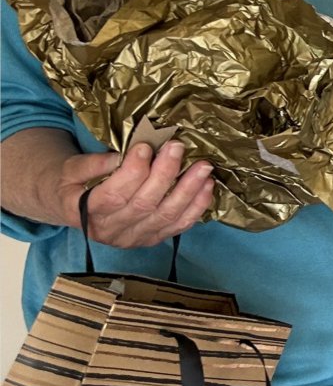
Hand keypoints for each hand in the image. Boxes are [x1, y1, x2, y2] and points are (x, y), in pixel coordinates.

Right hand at [66, 140, 213, 248]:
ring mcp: (134, 238)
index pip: (113, 195)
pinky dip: (196, 207)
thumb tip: (122, 155)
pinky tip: (207, 187)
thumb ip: (94, 164)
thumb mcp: (71, 169)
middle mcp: (111, 230)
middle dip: (165, 174)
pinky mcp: (151, 239)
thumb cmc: (71, 184)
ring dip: (188, 191)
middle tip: (178, 148)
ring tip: (203, 167)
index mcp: (85, 212)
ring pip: (166, 216)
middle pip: (144, 204)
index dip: (132, 171)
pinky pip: (179, 226)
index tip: (146, 146)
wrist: (71, 209)